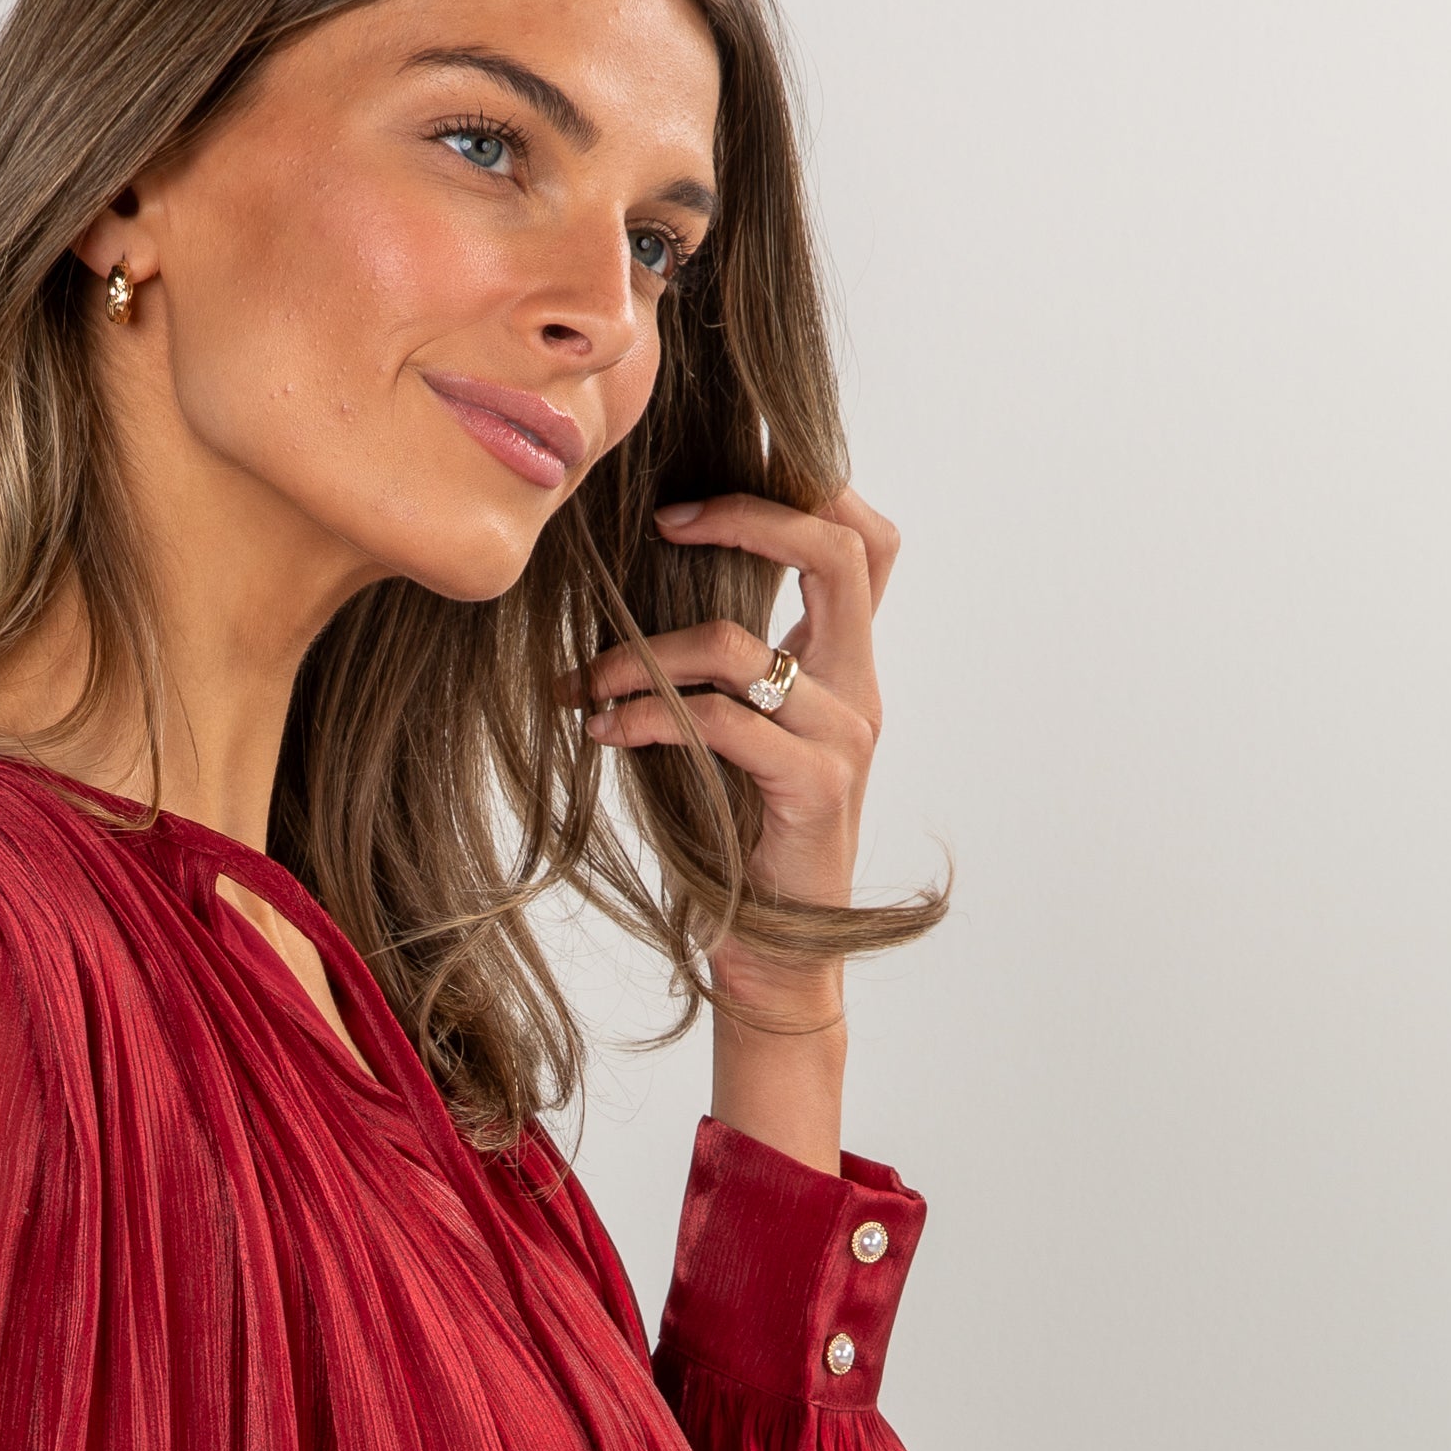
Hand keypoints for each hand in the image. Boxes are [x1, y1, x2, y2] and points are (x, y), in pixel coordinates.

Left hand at [578, 484, 901, 1168]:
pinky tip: (603, 730)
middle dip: (747, 516)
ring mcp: (844, 738)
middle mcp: (858, 691)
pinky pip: (722, 722)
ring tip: (587, 680)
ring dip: (647, 654)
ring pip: (744, 646)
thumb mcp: (728, 736)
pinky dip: (649, 718)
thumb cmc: (734, 844)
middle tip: (659, 524)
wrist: (776, 959)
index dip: (798, 491)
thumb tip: (634, 591)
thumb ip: (718, 670)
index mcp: (846, 667)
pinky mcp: (814, 789)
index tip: (696, 497)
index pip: (863, 540)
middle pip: (841, 549)